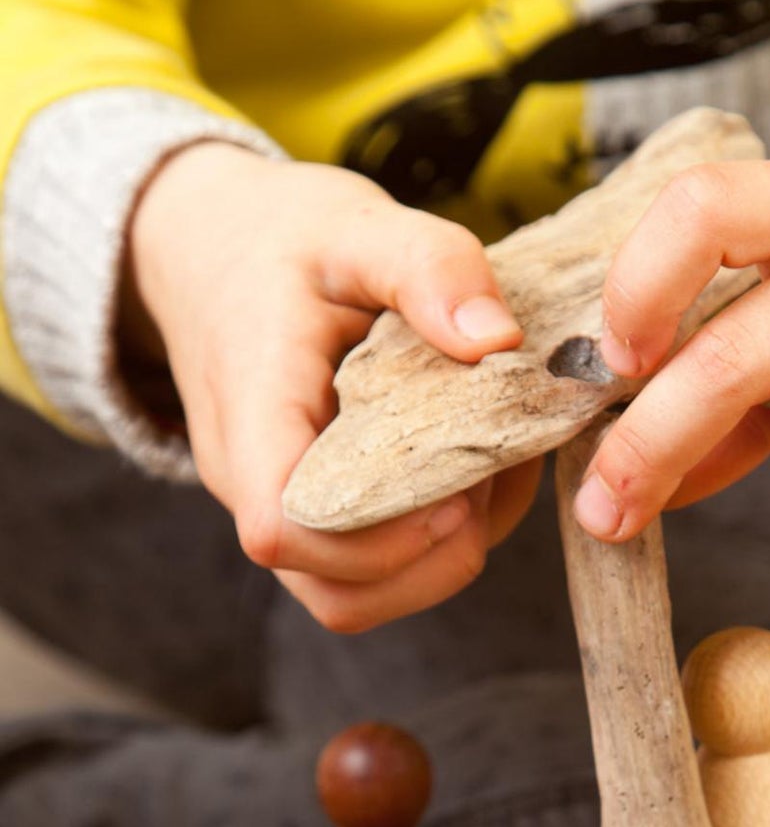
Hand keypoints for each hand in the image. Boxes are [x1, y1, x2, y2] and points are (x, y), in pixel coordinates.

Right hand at [126, 143, 539, 631]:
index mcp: (251, 413)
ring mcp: (286, 512)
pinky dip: (447, 545)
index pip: (284, 531)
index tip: (454, 484)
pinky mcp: (322, 521)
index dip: (378, 539)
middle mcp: (254, 484)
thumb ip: (427, 267)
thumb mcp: (355, 226)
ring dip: (446, 559)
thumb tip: (497, 340)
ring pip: (362, 600)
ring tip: (490, 472)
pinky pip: (382, 574)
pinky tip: (480, 474)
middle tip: (490, 473)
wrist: (215, 250)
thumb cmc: (284, 242)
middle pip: (338, 594)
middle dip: (435, 558)